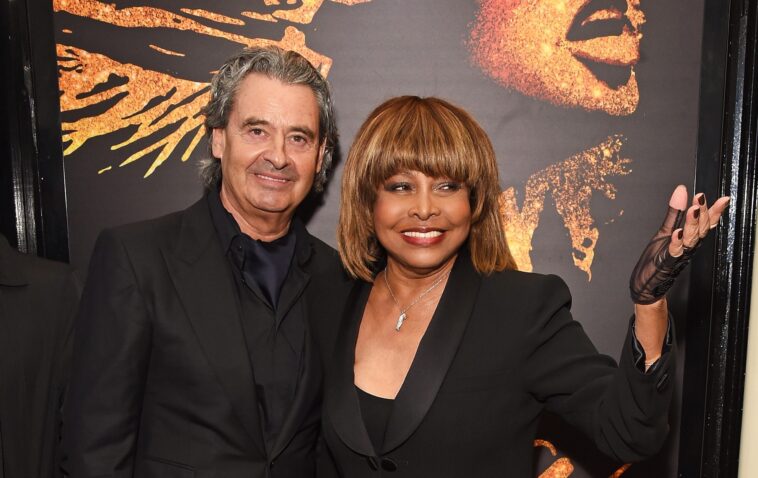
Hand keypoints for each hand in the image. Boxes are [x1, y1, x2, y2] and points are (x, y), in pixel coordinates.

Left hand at [629, 185, 729, 304]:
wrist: (646, 283)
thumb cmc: (657, 257)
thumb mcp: (666, 230)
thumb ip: (675, 212)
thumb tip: (681, 189)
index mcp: (690, 238)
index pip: (706, 223)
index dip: (714, 211)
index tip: (722, 198)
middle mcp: (688, 246)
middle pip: (700, 229)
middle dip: (702, 213)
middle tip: (701, 198)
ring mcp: (678, 255)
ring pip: (690, 239)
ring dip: (691, 224)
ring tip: (693, 209)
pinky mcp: (665, 262)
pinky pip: (673, 252)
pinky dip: (675, 242)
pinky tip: (676, 233)